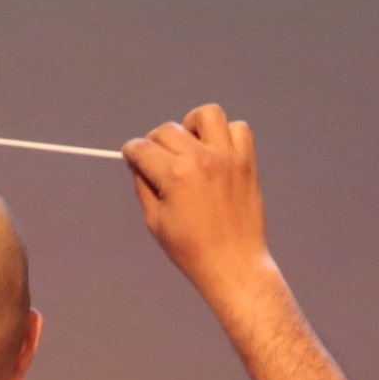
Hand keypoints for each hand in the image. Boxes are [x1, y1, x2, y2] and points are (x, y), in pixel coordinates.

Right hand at [122, 103, 273, 300]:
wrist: (233, 264)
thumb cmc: (191, 250)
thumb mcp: (155, 221)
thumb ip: (144, 186)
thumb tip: (140, 164)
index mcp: (174, 175)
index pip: (142, 148)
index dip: (131, 152)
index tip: (133, 157)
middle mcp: (201, 158)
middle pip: (167, 130)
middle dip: (155, 143)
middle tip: (158, 161)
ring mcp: (227, 157)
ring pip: (207, 115)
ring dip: (192, 125)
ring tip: (190, 144)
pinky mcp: (247, 162)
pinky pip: (239, 129)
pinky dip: (226, 134)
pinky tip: (217, 152)